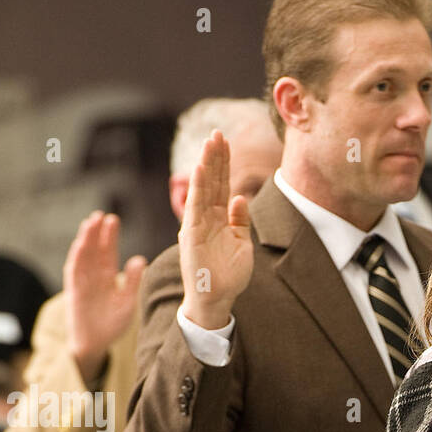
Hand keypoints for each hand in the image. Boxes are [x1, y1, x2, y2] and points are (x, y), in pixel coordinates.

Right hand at [64, 211, 146, 381]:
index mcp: (108, 277)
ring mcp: (82, 282)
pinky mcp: (74, 291)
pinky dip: (76, 258)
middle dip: (98, 233)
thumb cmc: (112, 324)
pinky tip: (80, 245)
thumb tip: (141, 259)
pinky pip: (74, 271)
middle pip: (95, 250)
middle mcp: (94, 276)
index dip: (109, 237)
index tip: (113, 220)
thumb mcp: (128, 302)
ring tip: (91, 223)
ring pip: (83, 256)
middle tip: (103, 216)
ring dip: (86, 240)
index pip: (108, 252)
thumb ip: (134, 282)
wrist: (95, 343)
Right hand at [179, 130, 253, 328]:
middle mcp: (207, 218)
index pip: (222, 185)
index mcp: (220, 219)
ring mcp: (198, 224)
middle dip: (215, 157)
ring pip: (203, 189)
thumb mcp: (241, 245)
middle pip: (212, 182)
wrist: (217, 299)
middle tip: (217, 133)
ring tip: (210, 143)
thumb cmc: (228, 276)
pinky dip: (197, 188)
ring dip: (206, 166)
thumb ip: (241, 221)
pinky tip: (199, 169)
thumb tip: (241, 198)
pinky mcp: (190, 234)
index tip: (226, 142)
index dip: (224, 164)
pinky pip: (195, 207)